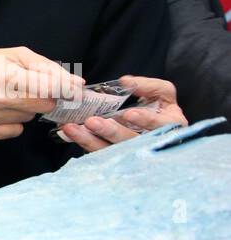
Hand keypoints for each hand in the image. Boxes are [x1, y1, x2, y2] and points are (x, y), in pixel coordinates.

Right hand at [0, 48, 83, 139]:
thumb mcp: (14, 54)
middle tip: (29, 86)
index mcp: (4, 75)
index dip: (66, 88)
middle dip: (44, 95)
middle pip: (44, 105)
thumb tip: (76, 84)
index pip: (49, 87)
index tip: (76, 88)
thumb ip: (47, 68)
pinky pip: (15, 130)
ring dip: (25, 107)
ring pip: (30, 117)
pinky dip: (13, 121)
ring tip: (7, 96)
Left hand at [57, 76, 186, 152]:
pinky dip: (83, 142)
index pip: (158, 125)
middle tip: (91, 121)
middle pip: (130, 141)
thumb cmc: (161, 109)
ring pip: (110, 150)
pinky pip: (97, 153)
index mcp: (169, 127)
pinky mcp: (114, 158)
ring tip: (71, 128)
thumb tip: (125, 81)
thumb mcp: (163, 94)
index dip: (145, 120)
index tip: (129, 113)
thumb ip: (150, 86)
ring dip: (89, 140)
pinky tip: (70, 134)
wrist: (155, 129)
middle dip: (110, 132)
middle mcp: (151, 144)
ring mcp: (131, 154)